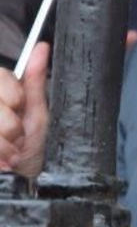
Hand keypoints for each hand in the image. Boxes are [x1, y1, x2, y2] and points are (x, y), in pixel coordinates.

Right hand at [0, 41, 49, 178]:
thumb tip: (42, 46)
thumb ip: (35, 80)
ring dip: (6, 144)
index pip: (0, 77)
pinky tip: (5, 161)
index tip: (20, 107)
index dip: (13, 95)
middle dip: (11, 125)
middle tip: (19, 136)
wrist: (28, 179)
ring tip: (14, 152)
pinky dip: (0, 154)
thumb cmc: (34, 145)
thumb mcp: (37, 112)